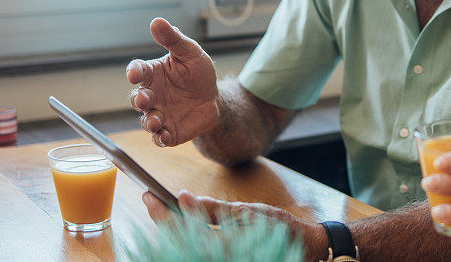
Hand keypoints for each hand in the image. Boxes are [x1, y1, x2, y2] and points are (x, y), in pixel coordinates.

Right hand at [127, 17, 219, 146]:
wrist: (214, 97)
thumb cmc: (197, 72)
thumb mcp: (190, 52)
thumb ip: (173, 39)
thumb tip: (157, 21)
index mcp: (153, 74)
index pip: (138, 71)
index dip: (134, 72)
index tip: (135, 73)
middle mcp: (151, 95)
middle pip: (137, 99)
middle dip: (138, 100)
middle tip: (144, 98)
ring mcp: (159, 114)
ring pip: (147, 120)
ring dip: (149, 121)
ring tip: (156, 121)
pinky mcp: (169, 130)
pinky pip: (160, 138)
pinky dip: (160, 138)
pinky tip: (165, 136)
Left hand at [142, 190, 326, 258]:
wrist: (302, 246)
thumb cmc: (279, 227)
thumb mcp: (248, 211)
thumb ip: (213, 208)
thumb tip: (184, 197)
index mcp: (221, 245)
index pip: (180, 229)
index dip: (162, 213)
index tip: (149, 195)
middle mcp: (216, 257)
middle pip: (176, 240)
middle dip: (161, 218)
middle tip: (150, 198)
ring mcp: (218, 259)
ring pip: (182, 246)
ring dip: (170, 227)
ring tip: (162, 207)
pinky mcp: (222, 258)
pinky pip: (195, 249)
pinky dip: (184, 234)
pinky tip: (181, 221)